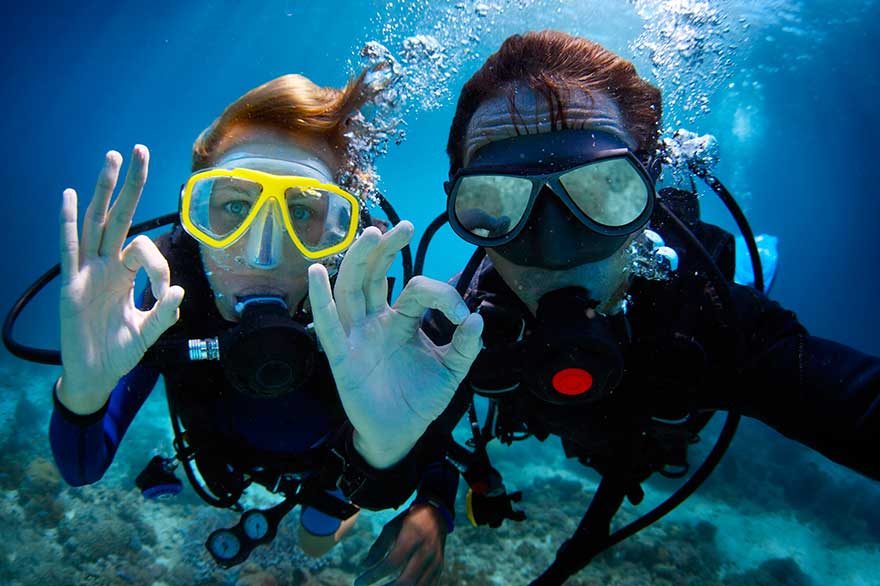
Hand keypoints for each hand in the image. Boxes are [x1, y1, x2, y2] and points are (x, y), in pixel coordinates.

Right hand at [58, 146, 183, 413]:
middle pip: (118, 217)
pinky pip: (69, 249)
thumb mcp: (148, 333)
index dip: (158, 264)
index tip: (164, 291)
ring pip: (94, 223)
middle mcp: (106, 266)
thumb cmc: (120, 352)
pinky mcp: (70, 286)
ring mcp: (87, 273)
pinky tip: (69, 196)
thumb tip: (178, 290)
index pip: (144, 249)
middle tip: (140, 150)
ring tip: (111, 159)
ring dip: (103, 192)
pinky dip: (69, 223)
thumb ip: (163, 313)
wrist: (95, 376)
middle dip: (131, 185)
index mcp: (126, 274)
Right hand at [308, 221, 482, 467]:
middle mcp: (375, 321)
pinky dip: (321, 300)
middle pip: (374, 275)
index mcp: (401, 320)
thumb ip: (465, 346)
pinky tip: (317, 273)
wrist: (401, 433)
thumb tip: (476, 318)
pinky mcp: (342, 358)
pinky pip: (329, 327)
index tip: (460, 314)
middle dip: (386, 249)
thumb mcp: (452, 371)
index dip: (439, 294)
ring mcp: (357, 337)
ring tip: (369, 234)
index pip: (415, 290)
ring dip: (358, 261)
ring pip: (351, 290)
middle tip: (402, 226)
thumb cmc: (421, 398)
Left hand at [356, 504, 446, 585]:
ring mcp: (435, 562)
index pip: (391, 563)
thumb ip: (378, 548)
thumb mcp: (391, 528)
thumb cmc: (410, 521)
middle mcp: (426, 551)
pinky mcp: (439, 569)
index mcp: (412, 538)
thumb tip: (364, 566)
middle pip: (406, 581)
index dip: (373, 575)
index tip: (359, 582)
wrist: (436, 515)